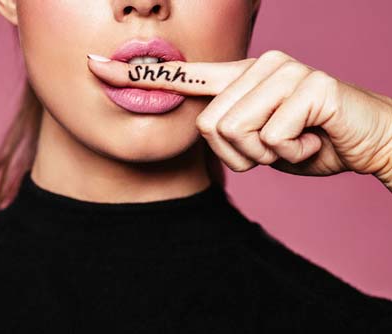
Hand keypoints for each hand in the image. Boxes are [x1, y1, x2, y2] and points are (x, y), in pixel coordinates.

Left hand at [87, 50, 391, 190]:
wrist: (360, 141)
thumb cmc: (303, 140)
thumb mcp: (255, 139)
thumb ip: (227, 129)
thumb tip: (203, 126)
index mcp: (238, 78)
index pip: (181, 75)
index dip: (136, 74)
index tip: (96, 66)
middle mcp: (257, 65)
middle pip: (210, 126)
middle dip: (242, 153)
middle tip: (274, 145)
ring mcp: (284, 71)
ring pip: (239, 132)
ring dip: (266, 154)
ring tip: (292, 140)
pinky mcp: (310, 85)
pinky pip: (274, 138)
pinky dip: (293, 154)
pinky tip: (312, 139)